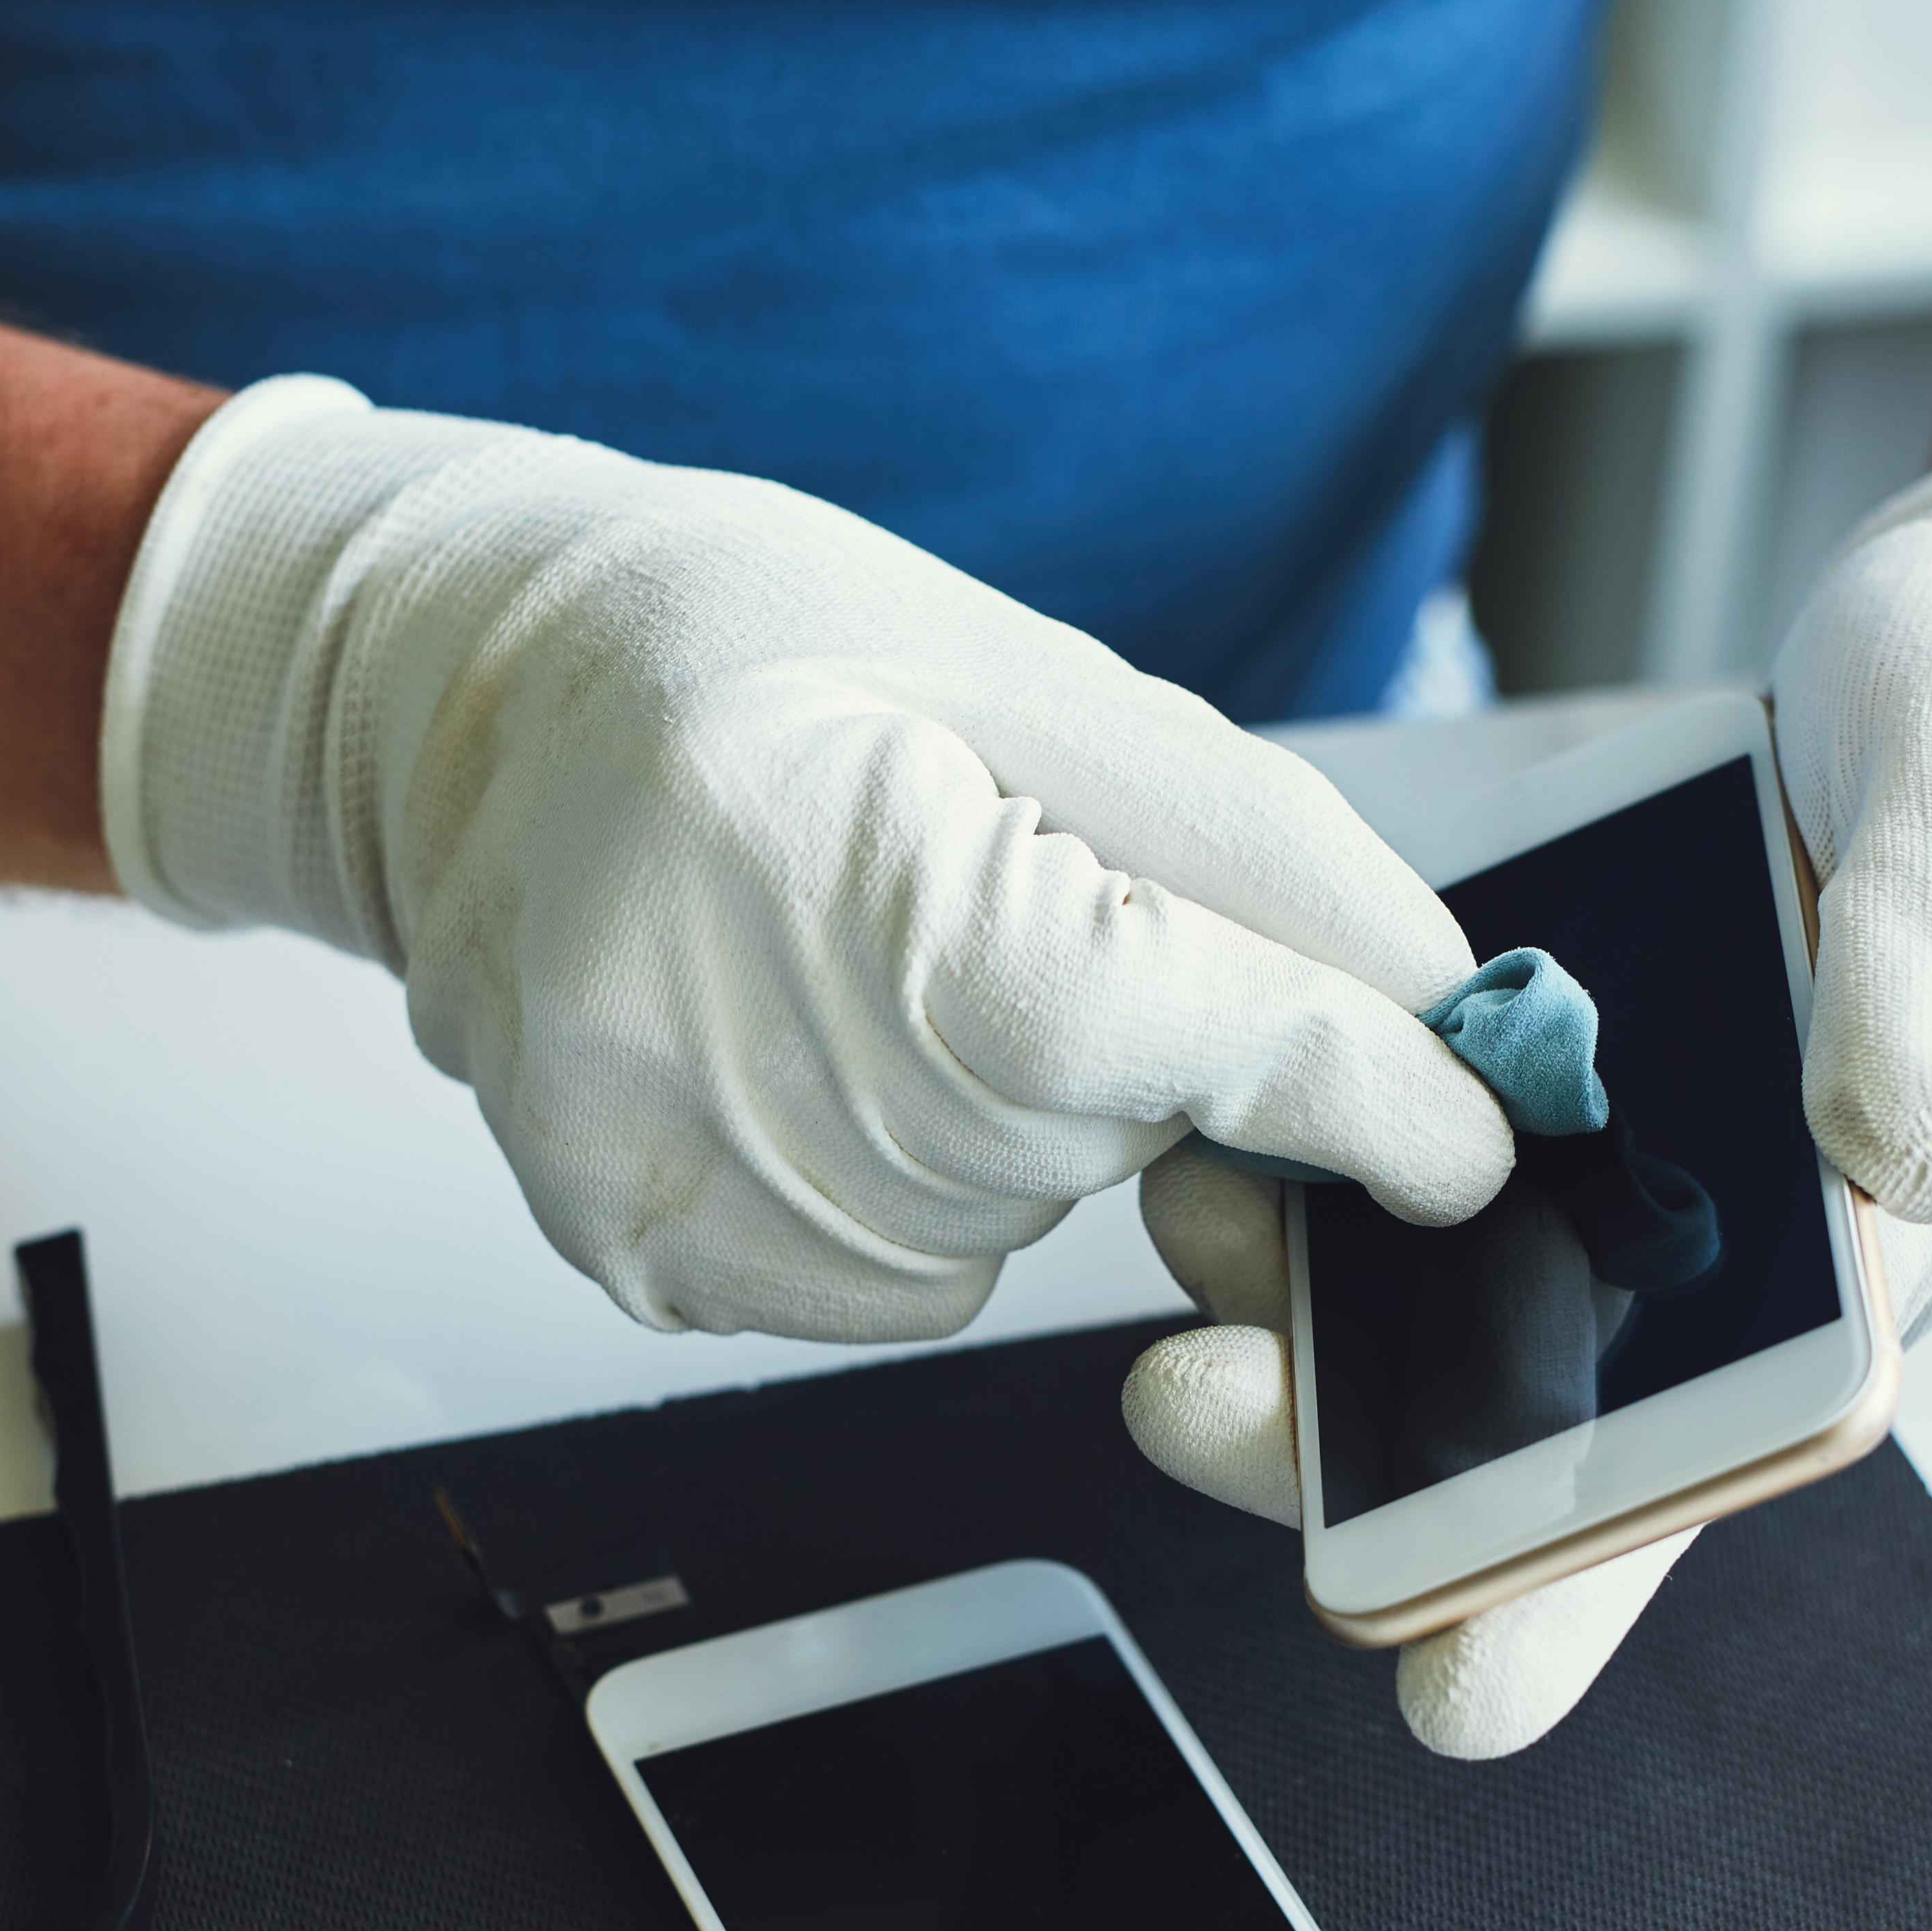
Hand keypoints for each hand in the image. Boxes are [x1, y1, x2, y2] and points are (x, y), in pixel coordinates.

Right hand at [99, 379, 1513, 1340]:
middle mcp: (732, 1046)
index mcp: (832, 859)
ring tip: (865, 949)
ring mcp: (672, 1182)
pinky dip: (915, 1181)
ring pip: (1021, 1223)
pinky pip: (906, 1285)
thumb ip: (1256, 853)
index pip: (1192, 1034)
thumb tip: (1459, 1017)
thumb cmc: (730, 645)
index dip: (1374, 1098)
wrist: (455, 702)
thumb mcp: (1023, 671)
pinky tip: (808, 1043)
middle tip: (1014, 898)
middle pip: (1116, 1134)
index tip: (1476, 1140)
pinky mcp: (644, 1262)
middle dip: (1146, 1049)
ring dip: (1016, 1112)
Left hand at [1118, 438, 1931, 1759]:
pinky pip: (1381, 1121)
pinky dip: (1291, 1126)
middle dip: (1340, 1450)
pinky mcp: (1525, 1041)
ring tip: (1184, 1216)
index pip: (1696, 1475)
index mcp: (1848, 1258)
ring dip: (1280, 1286)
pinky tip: (1203, 1097)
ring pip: (1411, 1281)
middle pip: (1505, 1413)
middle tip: (1191, 1407)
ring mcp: (1600, 1144)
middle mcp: (1702, 1237)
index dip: (1566, 1592)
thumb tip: (1889, 1148)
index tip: (1443, 1691)